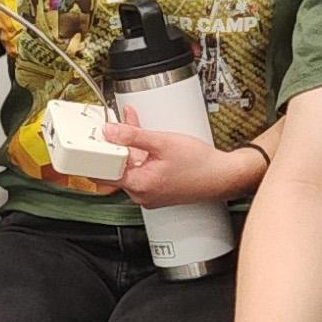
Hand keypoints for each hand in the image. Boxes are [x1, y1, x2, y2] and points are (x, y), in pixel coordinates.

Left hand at [111, 122, 262, 209]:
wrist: (222, 176)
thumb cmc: (200, 164)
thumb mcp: (162, 141)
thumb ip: (133, 136)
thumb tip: (110, 131)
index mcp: (140, 185)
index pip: (104, 171)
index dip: (100, 151)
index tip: (99, 137)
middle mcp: (142, 195)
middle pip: (117, 169)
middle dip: (117, 145)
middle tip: (117, 126)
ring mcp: (149, 196)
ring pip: (130, 169)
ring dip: (130, 149)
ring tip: (135, 128)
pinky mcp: (157, 192)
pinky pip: (142, 173)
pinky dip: (142, 157)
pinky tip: (148, 143)